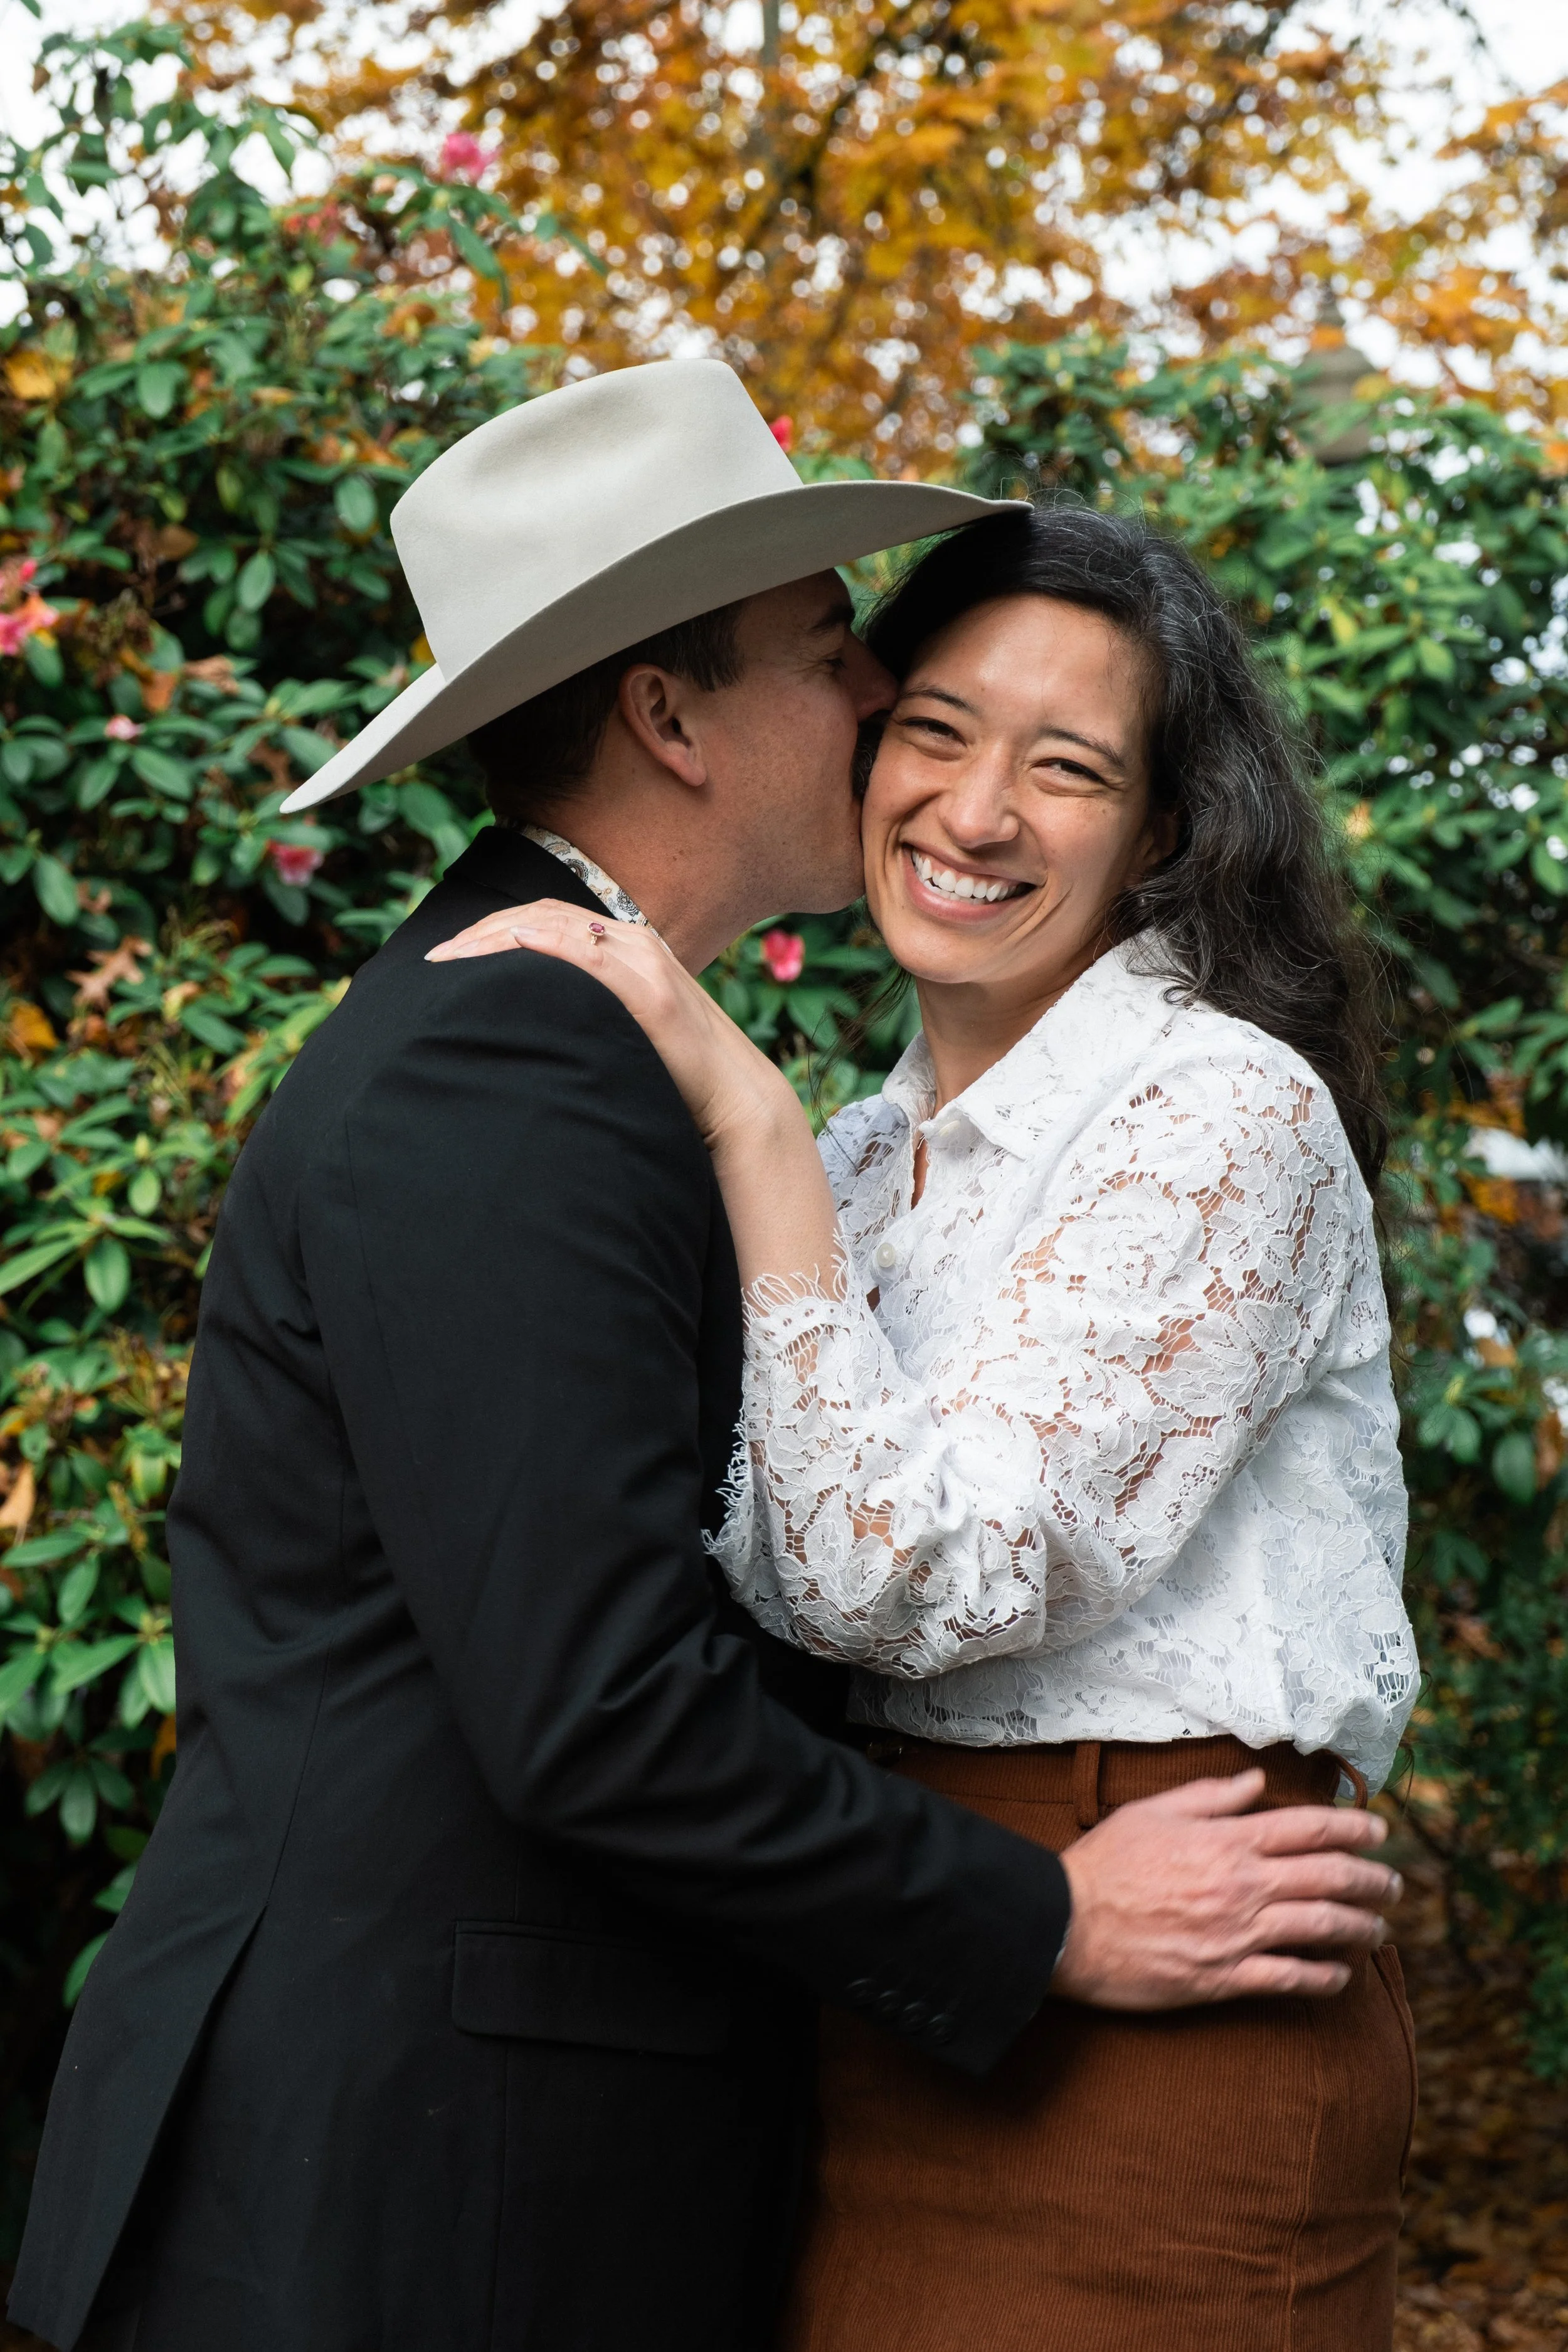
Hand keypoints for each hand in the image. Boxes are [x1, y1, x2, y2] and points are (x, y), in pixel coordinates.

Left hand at [427, 900, 791, 1150]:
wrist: (733, 1098)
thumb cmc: (673, 1073)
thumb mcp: (621, 1028)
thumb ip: (586, 1008)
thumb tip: (531, 1020)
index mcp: (625, 947)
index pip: (546, 919)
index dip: (492, 929)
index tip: (448, 954)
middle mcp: (634, 942)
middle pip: (543, 915)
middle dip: (483, 932)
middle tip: (436, 958)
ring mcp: (645, 961)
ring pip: (559, 928)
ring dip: (498, 937)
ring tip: (454, 958)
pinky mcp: (652, 992)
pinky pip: (592, 956)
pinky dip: (549, 944)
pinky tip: (515, 945)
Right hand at [1052, 1769, 1400, 2008]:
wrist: (1067, 1926)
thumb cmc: (1106, 1865)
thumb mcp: (1153, 1813)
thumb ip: (1210, 1796)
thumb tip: (1255, 1782)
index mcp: (1227, 1841)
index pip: (1308, 1828)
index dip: (1353, 1828)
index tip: (1379, 1831)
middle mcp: (1242, 1886)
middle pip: (1328, 1878)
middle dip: (1372, 1879)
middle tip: (1394, 1883)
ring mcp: (1237, 1935)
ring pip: (1321, 1928)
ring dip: (1360, 1926)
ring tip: (1378, 1927)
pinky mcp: (1223, 1978)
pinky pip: (1289, 1979)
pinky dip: (1323, 1977)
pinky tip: (1340, 1976)